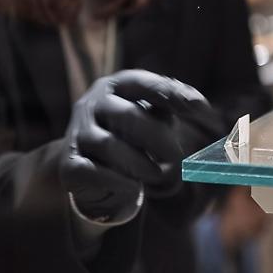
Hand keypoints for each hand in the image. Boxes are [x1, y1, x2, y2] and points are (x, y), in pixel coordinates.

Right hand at [60, 70, 211, 218]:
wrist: (89, 167)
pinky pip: (94, 172)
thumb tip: (203, 109)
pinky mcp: (69, 164)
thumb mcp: (149, 117)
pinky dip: (120, 182)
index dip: (171, 94)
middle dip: (158, 140)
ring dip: (141, 164)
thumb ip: (170, 110)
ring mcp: (77, 133)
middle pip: (128, 116)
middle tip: (178, 158)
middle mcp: (92, 104)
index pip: (143, 83)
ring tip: (158, 175)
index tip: (200, 108)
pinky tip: (136, 189)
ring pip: (110, 146)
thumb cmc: (130, 136)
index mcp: (116, 86)